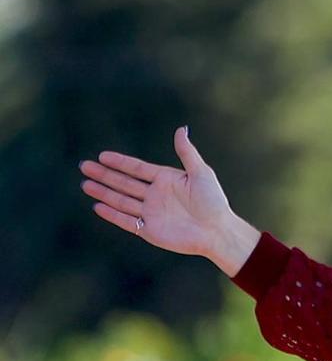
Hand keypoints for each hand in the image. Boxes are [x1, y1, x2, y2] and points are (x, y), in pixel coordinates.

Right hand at [79, 127, 259, 276]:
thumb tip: (181, 129)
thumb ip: (187, 152)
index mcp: (166, 180)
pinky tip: (97, 206)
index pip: (137, 169)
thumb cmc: (214, 202)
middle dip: (104, 175)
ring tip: (85, 184)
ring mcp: (151, 213)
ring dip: (103, 193)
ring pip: (121, 200)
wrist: (217, 231)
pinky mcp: (150, 230)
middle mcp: (156, 195)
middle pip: (124, 183)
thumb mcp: (201, 173)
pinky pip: (126, 221)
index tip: (102, 156)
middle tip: (84, 166)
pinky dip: (112, 214)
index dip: (120, 162)